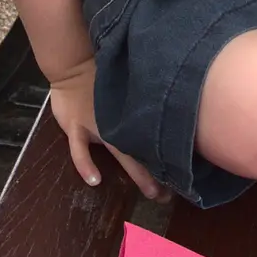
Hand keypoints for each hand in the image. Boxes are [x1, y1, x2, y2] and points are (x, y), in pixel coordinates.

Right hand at [49, 59, 166, 200]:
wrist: (72, 64)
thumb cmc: (98, 73)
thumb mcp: (125, 82)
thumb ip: (140, 96)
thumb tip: (165, 105)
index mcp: (131, 111)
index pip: (154, 134)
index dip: (168, 153)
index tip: (184, 171)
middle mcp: (118, 121)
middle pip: (144, 149)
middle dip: (160, 171)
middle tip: (174, 192)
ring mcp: (96, 125)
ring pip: (122, 152)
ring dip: (139, 172)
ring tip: (152, 192)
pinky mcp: (76, 126)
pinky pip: (80, 149)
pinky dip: (86, 165)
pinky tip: (94, 180)